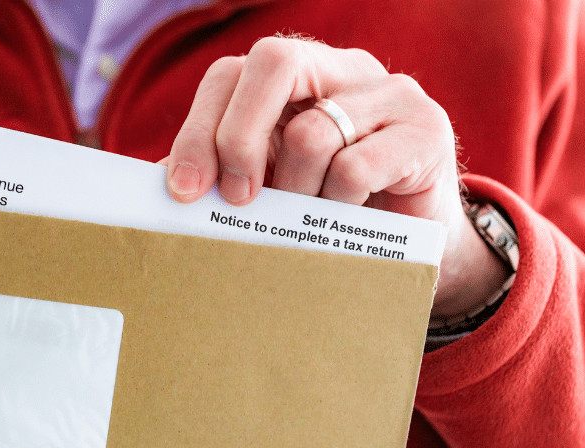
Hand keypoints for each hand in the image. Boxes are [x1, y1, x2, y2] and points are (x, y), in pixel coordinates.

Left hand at [164, 36, 507, 316]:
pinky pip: (355, 167)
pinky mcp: (426, 130)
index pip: (230, 73)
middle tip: (237, 198)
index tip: (183, 190)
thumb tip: (162, 181)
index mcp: (298, 76)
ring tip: (308, 217)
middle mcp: (345, 69)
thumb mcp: (270, 185)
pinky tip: (348, 216)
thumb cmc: (332, 209)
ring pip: (311, 131)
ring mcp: (391, 93)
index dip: (198, 129)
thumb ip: (222, 173)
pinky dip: (337, 204)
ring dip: (296, 192)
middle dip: (237, 138)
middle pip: (273, 63)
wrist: (417, 243)